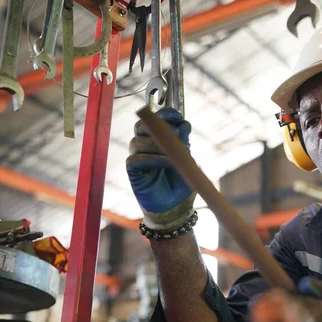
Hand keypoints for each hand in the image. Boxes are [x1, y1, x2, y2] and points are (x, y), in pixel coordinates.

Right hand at [127, 108, 195, 229]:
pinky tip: (166, 163)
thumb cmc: (181, 183)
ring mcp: (138, 157)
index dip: (165, 114)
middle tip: (175, 134)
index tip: (178, 117)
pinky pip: (136, 159)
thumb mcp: (187, 160)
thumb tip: (184, 125)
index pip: (157, 119)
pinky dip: (152, 159)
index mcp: (159, 139)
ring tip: (173, 154)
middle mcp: (146, 145)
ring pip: (138, 141)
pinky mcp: (133, 171)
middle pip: (142, 125)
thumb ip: (184, 143)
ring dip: (157, 145)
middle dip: (158, 125)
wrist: (175, 207)